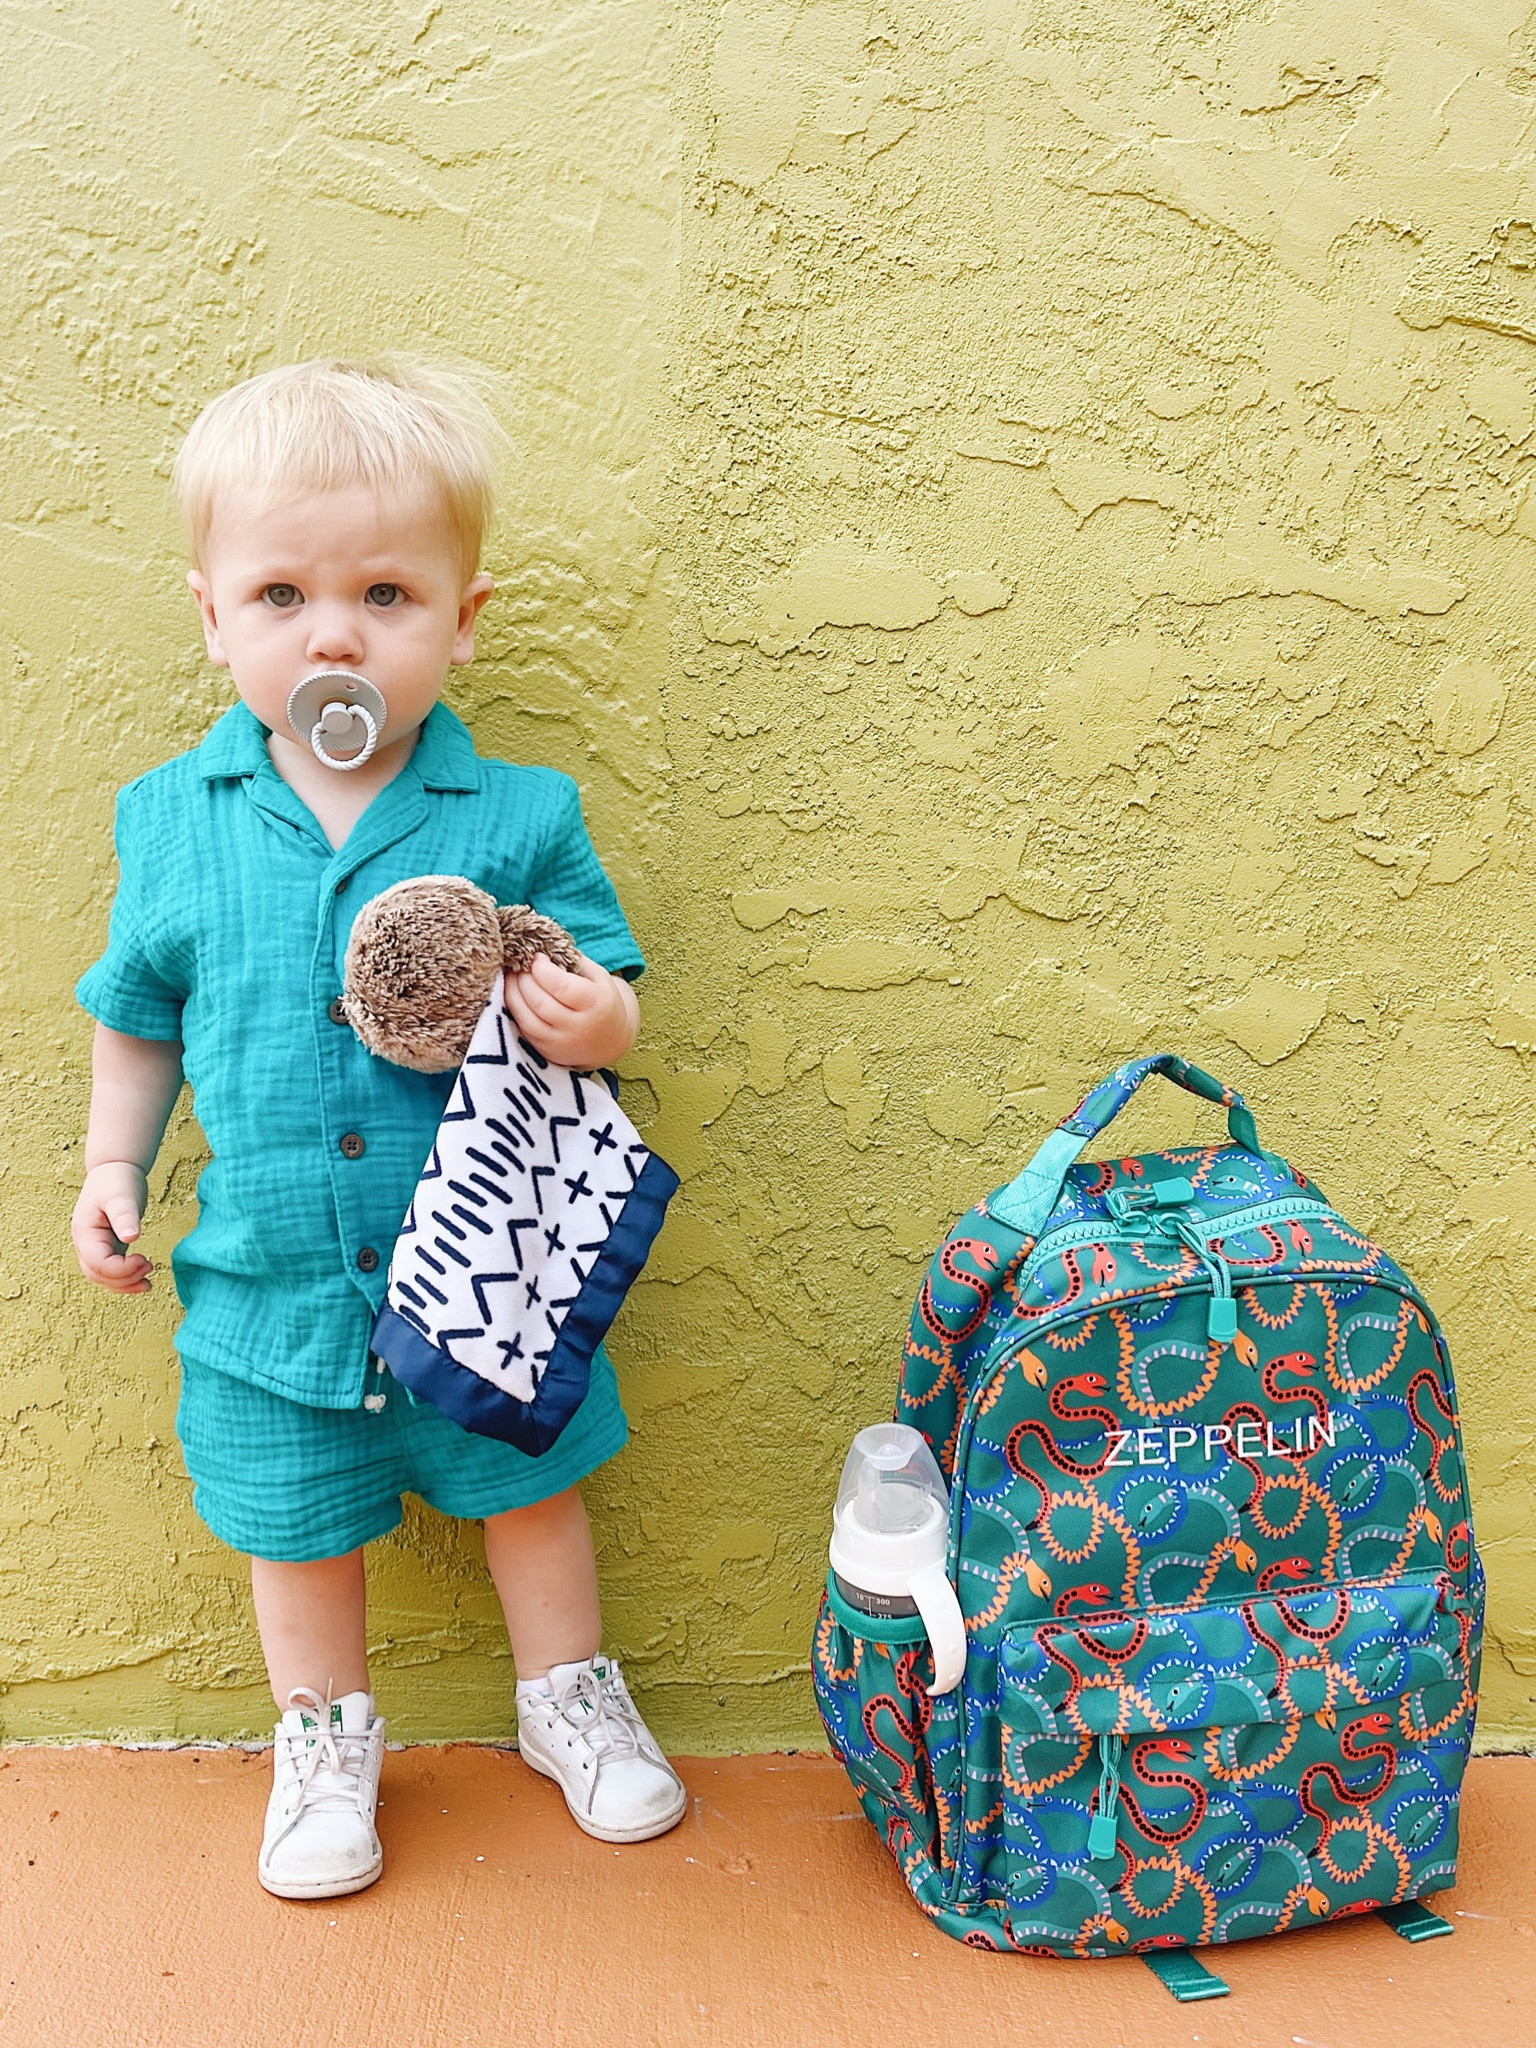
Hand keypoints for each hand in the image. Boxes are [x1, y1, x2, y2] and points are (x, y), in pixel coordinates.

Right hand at [71, 1161, 153, 1293]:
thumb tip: (131, 1237)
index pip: (98, 1263)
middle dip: (123, 1279)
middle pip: (97, 1274)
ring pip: (103, 1277)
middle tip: (149, 1269)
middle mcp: (86, 1243)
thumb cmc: (116, 1180)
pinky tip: (143, 1279)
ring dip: (124, 1284)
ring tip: (148, 1283)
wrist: (114, 1169)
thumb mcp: (121, 1196)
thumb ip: (125, 1216)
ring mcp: (95, 1246)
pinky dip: (125, 1278)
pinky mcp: (108, 1246)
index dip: (121, 1269)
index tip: (145, 1261)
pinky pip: (112, 1271)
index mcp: (85, 1232)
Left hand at [503, 953, 637, 1068]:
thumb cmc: (602, 1001)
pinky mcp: (548, 1052)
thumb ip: (574, 961)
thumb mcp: (599, 977)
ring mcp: (562, 1043)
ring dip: (513, 994)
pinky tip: (513, 995)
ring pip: (527, 1018)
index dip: (541, 969)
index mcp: (596, 1004)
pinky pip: (524, 1029)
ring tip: (511, 977)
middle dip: (523, 979)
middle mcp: (579, 1027)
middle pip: (540, 1002)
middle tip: (519, 965)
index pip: (561, 986)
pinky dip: (514, 1010)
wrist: (610, 1041)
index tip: (535, 957)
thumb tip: (543, 948)